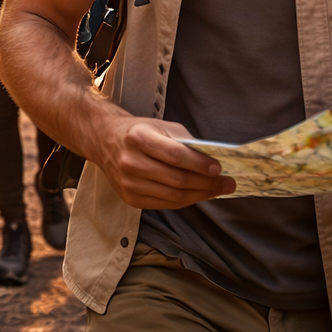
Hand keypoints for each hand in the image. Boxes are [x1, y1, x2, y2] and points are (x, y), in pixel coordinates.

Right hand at [91, 114, 233, 209]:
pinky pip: (165, 204)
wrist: (104, 141)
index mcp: (138, 138)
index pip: (174, 155)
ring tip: (217, 190)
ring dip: (200, 195)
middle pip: (176, 180)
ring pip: (173, 196)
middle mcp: (130, 162)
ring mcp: (128, 183)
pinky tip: (197, 195)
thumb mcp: (159, 126)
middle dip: (207, 184)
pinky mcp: (130, 198)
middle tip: (227, 183)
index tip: (218, 168)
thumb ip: (183, 142)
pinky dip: (185, 201)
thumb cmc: (137, 132)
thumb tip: (211, 162)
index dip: (198, 164)